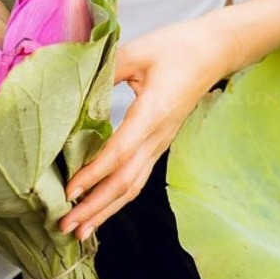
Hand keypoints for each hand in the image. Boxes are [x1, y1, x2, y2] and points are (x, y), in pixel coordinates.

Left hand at [58, 16, 232, 242]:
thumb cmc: (177, 47)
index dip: (93, 174)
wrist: (214, 52)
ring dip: (105, 210)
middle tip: (65, 225)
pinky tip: (100, 208)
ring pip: (132, 186)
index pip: (120, 152)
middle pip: (125, 182)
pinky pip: (137, 177)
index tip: (69, 190)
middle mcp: (158, 137)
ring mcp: (161, 144)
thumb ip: (105, 70)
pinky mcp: (159, 144)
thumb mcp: (137, 51)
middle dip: (95, 207)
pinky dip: (116, 197)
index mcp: (153, 113)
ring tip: (80, 230)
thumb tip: (71, 86)